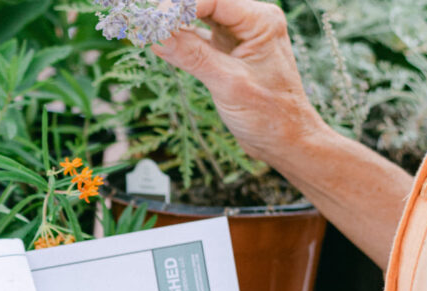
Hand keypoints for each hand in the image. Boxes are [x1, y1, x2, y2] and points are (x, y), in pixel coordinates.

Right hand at [152, 0, 325, 162]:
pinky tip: (155, 39)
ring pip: (196, 17)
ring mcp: (237, 35)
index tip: (152, 19)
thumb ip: (193, 56)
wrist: (286, 141)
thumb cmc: (271, 115)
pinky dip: (175, 38)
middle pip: (203, 3)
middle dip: (171, 11)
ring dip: (170, 21)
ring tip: (142, 26)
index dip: (179, 6)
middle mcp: (250, 21)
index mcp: (260, 21)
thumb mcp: (229, 84)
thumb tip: (157, 35)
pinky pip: (195, 37)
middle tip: (141, 19)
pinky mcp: (226, 51)